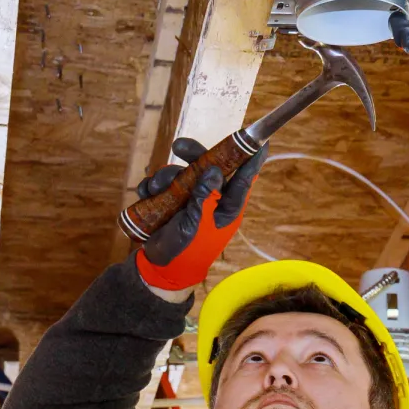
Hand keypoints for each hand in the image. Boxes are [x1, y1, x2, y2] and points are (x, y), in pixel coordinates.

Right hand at [134, 137, 267, 293]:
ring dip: (166, 175)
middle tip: (179, 146)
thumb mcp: (198, 225)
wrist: (163, 267)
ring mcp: (191, 198)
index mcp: (227, 206)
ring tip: (155, 187)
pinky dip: (153, 185)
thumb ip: (205, 198)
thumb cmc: (189, 250)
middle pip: (209, 166)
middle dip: (194, 154)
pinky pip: (163, 183)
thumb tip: (215, 170)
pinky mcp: (171, 200)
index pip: (243, 179)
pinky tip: (147, 193)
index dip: (251, 160)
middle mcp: (211, 199)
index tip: (261, 142)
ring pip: (182, 172)